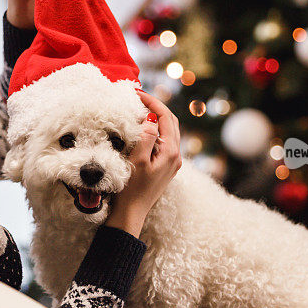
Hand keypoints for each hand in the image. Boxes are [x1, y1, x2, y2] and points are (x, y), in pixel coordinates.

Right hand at [105, 90, 181, 238]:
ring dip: (156, 118)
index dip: (153, 103)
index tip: (138, 94)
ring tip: (138, 110)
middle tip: (138, 98)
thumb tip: (151, 118)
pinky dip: (154, 131)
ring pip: (168, 132)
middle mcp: (175, 156)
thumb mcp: (137, 161)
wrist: (131, 214)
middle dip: (156, 107)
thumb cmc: (131, 190)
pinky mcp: (165, 167)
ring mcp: (171, 162)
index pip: (166, 118)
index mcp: (170, 152)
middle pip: (171, 122)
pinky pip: (163, 142)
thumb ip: (146, 137)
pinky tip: (141, 129)